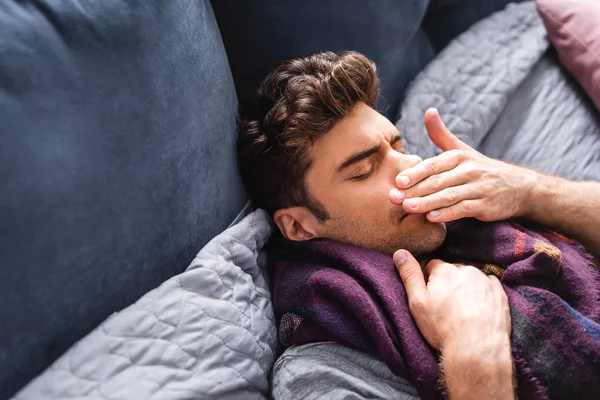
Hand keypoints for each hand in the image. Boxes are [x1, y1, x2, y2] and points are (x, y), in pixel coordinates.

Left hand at [389, 108, 536, 221]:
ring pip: (449, 196)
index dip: (415, 173)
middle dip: (414, 190)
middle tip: (394, 197)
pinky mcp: (486, 206)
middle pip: (438, 181)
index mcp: (460, 157)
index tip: (398, 181)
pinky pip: (464, 209)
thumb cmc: (482, 168)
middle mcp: (469, 170)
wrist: (520, 187)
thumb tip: (428, 110)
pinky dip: (447, 214)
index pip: (434, 165)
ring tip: (407, 208)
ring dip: (427, 202)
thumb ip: (441, 134)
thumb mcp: (463, 149)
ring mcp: (478, 188)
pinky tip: (431, 218)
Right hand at [393, 249, 510, 352]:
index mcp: (444, 270)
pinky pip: (489, 286)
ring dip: (466, 288)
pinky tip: (478, 309)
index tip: (430, 297)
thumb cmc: (442, 326)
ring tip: (463, 310)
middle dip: (449, 283)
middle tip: (446, 305)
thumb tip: (400, 252)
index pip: (432, 266)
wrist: (476, 348)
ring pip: (471, 278)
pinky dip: (483, 293)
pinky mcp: (500, 293)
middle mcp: (466, 270)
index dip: (429, 281)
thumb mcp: (417, 302)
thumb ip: (409, 274)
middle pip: (453, 271)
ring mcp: (485, 281)